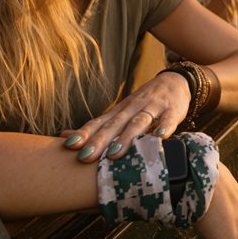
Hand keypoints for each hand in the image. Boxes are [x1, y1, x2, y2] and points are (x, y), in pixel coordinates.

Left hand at [60, 72, 188, 161]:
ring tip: (114, 153)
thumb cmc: (143, 104)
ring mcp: (153, 109)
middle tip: (85, 157)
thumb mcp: (120, 113)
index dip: (84, 134)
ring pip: (138, 123)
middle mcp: (132, 108)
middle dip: (99, 140)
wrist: (174, 81)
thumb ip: (96, 127)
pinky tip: (159, 138)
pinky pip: (168, 120)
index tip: (69, 146)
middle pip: (114, 125)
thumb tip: (63, 138)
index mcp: (119, 111)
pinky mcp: (172, 111)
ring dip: (126, 138)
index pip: (99, 122)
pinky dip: (164, 128)